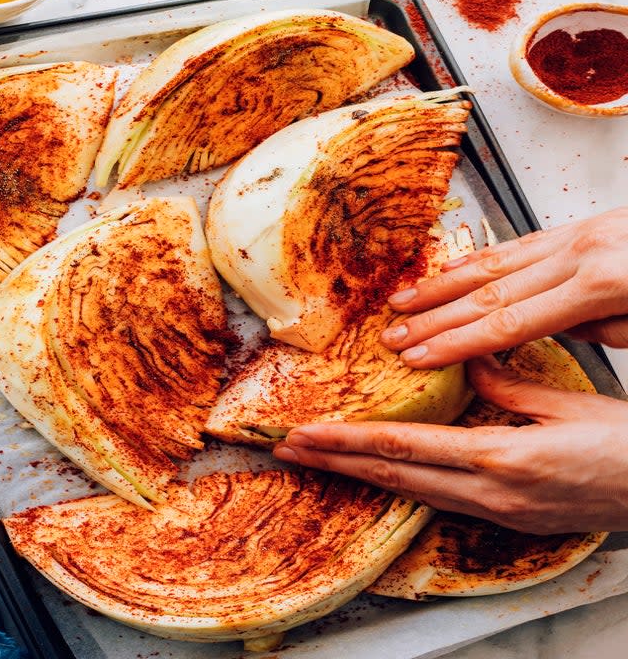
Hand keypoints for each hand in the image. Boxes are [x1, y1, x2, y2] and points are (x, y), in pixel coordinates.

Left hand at [273, 355, 627, 533]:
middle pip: (392, 475)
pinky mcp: (504, 518)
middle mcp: (488, 492)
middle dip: (334, 462)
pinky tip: (379, 477)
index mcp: (499, 456)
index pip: (401, 447)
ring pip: (408, 492)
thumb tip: (466, 365)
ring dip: (358, 476)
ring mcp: (494, 512)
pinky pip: (436, 500)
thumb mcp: (564, 407)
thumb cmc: (626, 450)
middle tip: (289, 450)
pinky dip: (399, 486)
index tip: (306, 434)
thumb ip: (506, 386)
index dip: (347, 440)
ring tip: (319, 462)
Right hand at [380, 207, 627, 368]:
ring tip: (402, 300)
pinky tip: (448, 270)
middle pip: (489, 291)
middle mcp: (580, 251)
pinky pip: (516, 243)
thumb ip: (603, 329)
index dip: (457, 342)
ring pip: (493, 261)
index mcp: (603, 283)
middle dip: (434, 316)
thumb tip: (553, 329)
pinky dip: (475, 258)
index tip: (418, 357)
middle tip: (391, 334)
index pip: (511, 322)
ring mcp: (577, 232)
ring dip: (442, 284)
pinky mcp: (578, 224)